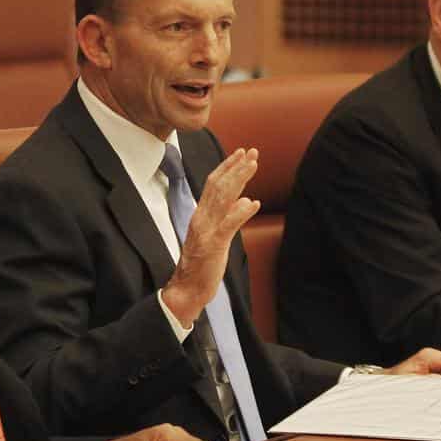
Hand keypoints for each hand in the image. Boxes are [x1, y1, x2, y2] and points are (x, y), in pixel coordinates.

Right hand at [162, 148, 260, 323]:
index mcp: (201, 214)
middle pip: (218, 186)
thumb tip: (245, 200)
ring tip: (253, 166)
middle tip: (252, 152)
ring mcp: (206, 230)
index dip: (228, 167)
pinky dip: (241, 212)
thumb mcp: (217, 235)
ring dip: (239, 180)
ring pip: (222, 199)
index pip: (213, 184)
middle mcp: (201, 218)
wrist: (187, 288)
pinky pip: (228, 225)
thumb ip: (228, 216)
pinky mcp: (213, 245)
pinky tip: (253, 203)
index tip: (241, 153)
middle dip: (236, 167)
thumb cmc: (202, 264)